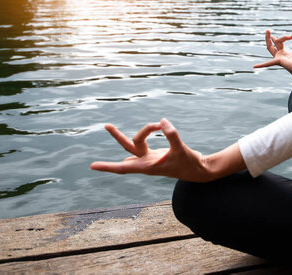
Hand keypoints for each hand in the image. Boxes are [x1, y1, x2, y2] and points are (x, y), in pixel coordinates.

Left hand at [90, 118, 213, 181]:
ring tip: (111, 126)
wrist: (198, 170)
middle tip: (106, 125)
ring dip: (132, 133)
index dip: (108, 166)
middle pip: (129, 147)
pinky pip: (144, 143)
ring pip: (136, 143)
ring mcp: (150, 158)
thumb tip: (162, 121)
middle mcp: (146, 163)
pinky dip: (146, 134)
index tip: (92, 166)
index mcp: (148, 166)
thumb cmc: (189, 163)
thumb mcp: (181, 149)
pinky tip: (145, 133)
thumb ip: (172, 135)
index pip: (123, 167)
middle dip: (117, 137)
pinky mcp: (156, 155)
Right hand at [254, 30, 291, 78]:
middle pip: (272, 45)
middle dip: (270, 37)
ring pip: (270, 48)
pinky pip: (268, 63)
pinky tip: (254, 66)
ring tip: (268, 31)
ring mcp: (278, 58)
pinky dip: (261, 65)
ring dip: (268, 39)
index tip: (291, 36)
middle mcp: (280, 55)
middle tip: (268, 30)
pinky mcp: (278, 61)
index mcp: (285, 53)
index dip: (285, 37)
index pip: (280, 42)